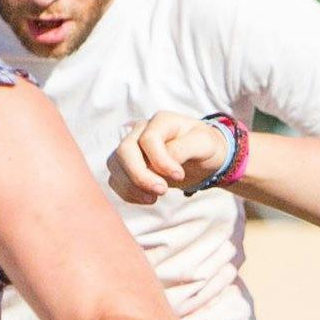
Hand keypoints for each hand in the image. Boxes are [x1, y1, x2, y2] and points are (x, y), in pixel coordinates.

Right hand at [107, 113, 235, 207]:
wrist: (201, 157)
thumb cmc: (204, 146)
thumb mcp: (204, 144)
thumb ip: (184, 148)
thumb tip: (163, 164)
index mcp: (161, 121)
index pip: (148, 140)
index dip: (160, 161)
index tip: (179, 176)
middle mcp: (141, 130)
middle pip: (124, 151)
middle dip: (140, 176)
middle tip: (163, 191)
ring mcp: (131, 147)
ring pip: (115, 165)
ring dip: (131, 186)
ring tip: (154, 198)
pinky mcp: (126, 165)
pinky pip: (115, 179)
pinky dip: (128, 193)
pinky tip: (148, 198)